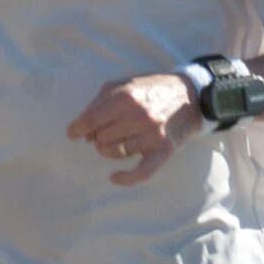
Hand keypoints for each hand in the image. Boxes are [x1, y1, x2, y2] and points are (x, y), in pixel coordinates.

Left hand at [67, 73, 201, 185]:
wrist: (190, 97)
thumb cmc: (151, 90)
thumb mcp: (124, 84)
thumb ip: (100, 102)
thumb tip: (83, 129)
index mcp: (127, 97)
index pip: (92, 119)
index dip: (78, 128)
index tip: (73, 133)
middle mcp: (139, 116)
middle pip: (101, 137)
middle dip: (98, 136)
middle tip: (105, 131)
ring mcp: (153, 135)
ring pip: (116, 152)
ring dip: (109, 150)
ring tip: (114, 141)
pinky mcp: (163, 151)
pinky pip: (142, 172)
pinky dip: (126, 178)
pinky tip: (114, 177)